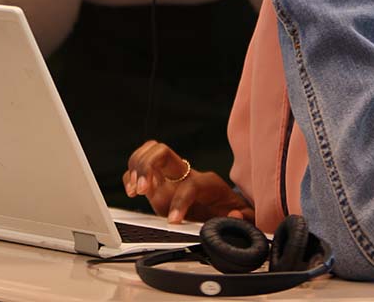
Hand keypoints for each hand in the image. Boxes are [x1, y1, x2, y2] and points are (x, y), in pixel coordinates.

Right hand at [123, 140, 253, 224]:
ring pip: (149, 153)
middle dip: (148, 167)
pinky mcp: (159, 182)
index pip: (190, 185)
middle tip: (141, 190)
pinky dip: (130, 174)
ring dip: (136, 168)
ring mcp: (171, 176)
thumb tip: (233, 215)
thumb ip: (243, 218)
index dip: (180, 201)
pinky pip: (140, 167)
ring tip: (134, 189)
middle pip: (162, 152)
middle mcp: (187, 173)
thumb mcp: (244, 218)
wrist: (225, 206)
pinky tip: (130, 189)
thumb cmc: (231, 211)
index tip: (172, 220)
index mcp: (208, 183)